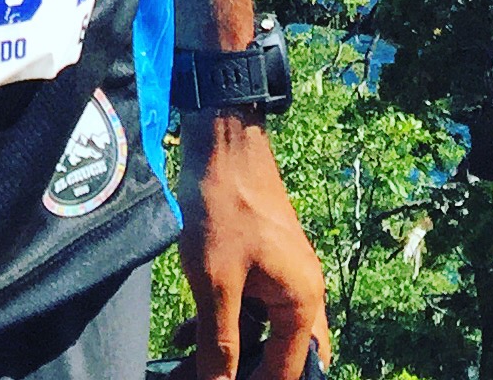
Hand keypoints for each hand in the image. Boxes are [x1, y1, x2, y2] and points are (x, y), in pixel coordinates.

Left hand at [176, 110, 329, 379]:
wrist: (222, 136)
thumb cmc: (222, 203)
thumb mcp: (215, 280)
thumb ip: (220, 340)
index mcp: (303, 302)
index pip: (286, 372)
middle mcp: (304, 292)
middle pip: (283, 356)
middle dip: (246, 371)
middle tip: (211, 378)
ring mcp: (286, 275)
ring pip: (263, 332)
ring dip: (231, 350)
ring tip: (189, 364)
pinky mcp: (265, 260)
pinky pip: (251, 306)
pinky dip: (225, 322)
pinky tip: (188, 333)